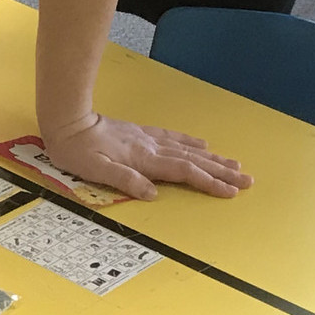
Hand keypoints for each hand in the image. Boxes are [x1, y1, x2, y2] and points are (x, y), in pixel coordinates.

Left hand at [42, 112, 252, 200]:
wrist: (68, 121)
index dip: (209, 182)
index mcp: (143, 159)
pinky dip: (190, 142)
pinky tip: (202, 143)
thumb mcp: (95, 170)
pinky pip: (173, 137)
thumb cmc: (77, 150)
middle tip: (247, 179)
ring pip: (188, 149)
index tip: (231, 191)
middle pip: (194, 160)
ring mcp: (148, 138)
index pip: (184, 172)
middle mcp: (151, 147)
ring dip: (213, 157)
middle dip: (221, 171)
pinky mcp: (141, 132)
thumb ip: (125, 180)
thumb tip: (153, 193)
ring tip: (235, 164)